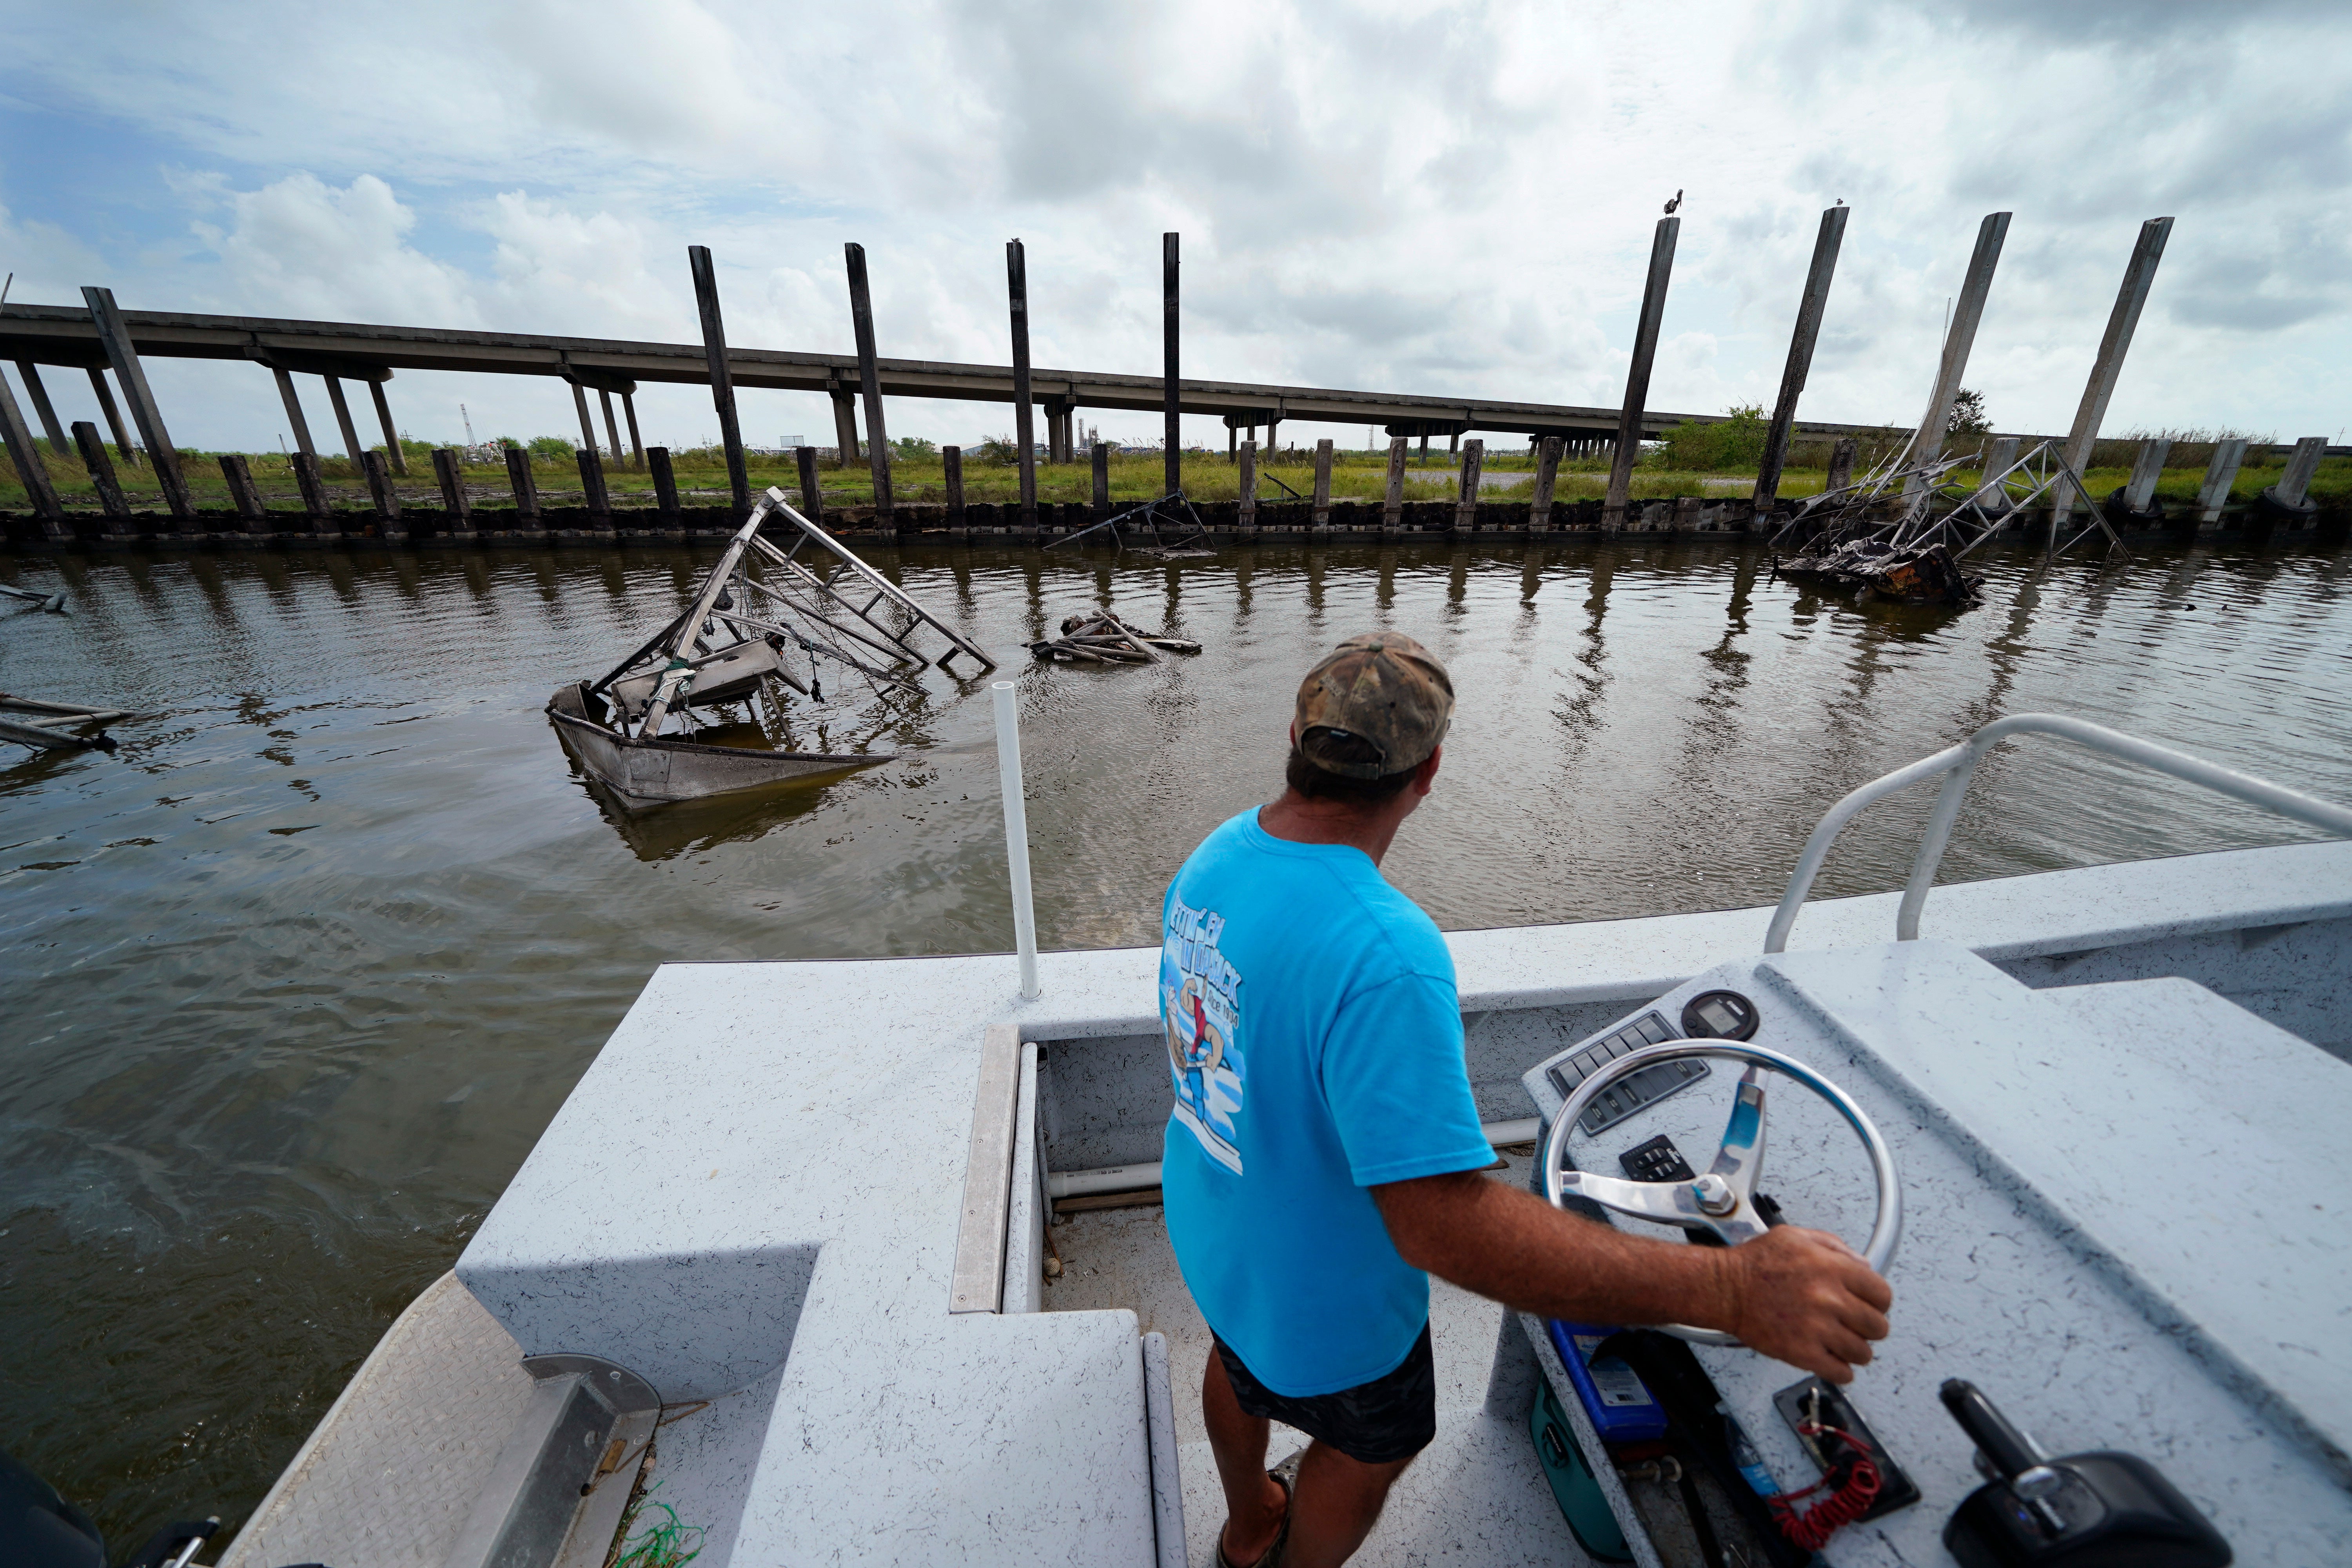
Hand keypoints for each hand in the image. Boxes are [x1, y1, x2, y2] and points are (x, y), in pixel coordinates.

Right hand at [1719, 1226, 1891, 1384]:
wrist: (1723, 1289)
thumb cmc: (1755, 1264)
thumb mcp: (1795, 1237)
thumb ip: (1834, 1246)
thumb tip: (1863, 1264)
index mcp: (1831, 1268)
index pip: (1882, 1294)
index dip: (1878, 1301)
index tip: (1870, 1305)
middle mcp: (1829, 1298)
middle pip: (1878, 1326)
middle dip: (1870, 1327)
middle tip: (1856, 1325)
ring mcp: (1817, 1328)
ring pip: (1862, 1353)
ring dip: (1855, 1350)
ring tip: (1841, 1343)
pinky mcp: (1802, 1353)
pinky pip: (1841, 1373)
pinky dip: (1840, 1370)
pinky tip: (1831, 1359)